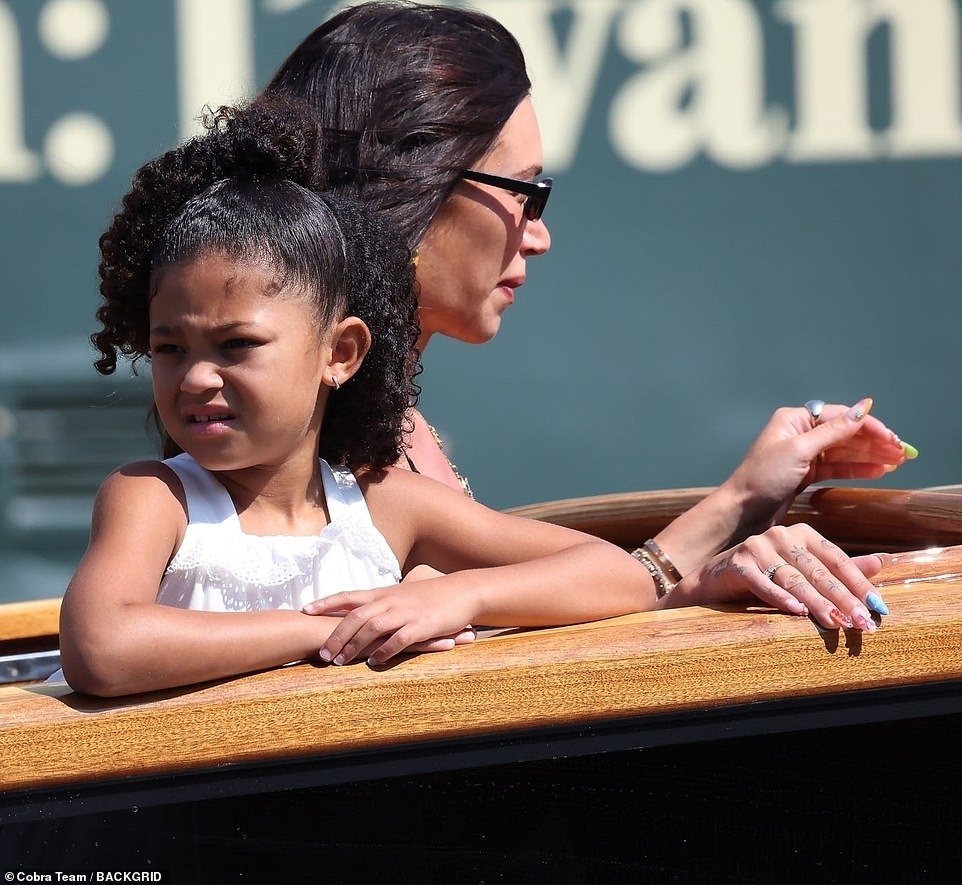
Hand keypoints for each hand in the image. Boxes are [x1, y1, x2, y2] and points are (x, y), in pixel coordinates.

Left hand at [304, 578, 475, 665]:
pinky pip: (398, 639)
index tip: (305, 610)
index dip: (326, 603)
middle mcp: (391, 601)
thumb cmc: (432, 594)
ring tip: (340, 662)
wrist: (462, 591)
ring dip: (354, 646)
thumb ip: (384, 601)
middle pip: (355, 617)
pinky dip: (384, 651)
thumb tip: (365, 610)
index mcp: (384, 593)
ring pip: (372, 628)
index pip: (348, 596)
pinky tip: (374, 662)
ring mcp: (405, 613)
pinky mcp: (421, 626)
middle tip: (322, 654)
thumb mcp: (404, 594)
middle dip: (335, 636)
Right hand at [676, 522, 886, 631]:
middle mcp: (780, 535)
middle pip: (818, 572)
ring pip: (794, 579)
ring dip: (817, 603)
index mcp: (800, 533)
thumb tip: (882, 562)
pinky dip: (779, 598)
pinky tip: (796, 612)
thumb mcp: (802, 572)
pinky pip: (762, 583)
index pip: (837, 560)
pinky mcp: (737, 563)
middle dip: (843, 600)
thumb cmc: (762, 579)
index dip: (859, 584)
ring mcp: (756, 547)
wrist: (711, 583)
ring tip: (836, 624)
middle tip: (863, 624)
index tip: (879, 608)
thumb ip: (838, 569)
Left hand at [723, 398, 912, 531]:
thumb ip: (833, 431)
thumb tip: (863, 407)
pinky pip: (837, 468)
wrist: (741, 511)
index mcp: (795, 420)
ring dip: (870, 456)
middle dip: (874, 442)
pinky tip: (879, 471)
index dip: (869, 426)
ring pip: (844, 452)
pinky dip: (857, 469)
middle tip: (902, 453)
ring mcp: (803, 455)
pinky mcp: (805, 475)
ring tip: (897, 462)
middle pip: (845, 433)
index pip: (841, 417)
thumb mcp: (799, 451)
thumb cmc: (763, 478)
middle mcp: (800, 433)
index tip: (893, 439)